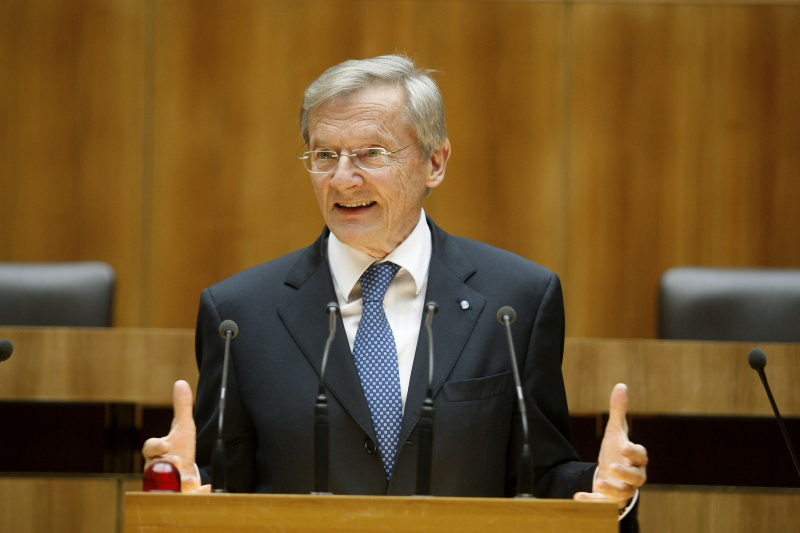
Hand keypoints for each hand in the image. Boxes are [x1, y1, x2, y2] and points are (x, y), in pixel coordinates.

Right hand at [142, 380, 209, 492]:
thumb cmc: (179, 447)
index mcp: (157, 452)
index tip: (165, 444)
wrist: (184, 470)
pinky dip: (194, 492)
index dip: (156, 446)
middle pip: (155, 468)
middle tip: (175, 460)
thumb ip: (181, 407)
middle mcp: (158, 468)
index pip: (150, 448)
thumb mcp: (183, 427)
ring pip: (165, 485)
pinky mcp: (178, 493)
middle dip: (165, 465)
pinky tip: (204, 488)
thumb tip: (180, 382)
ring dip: (177, 482)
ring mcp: (167, 482)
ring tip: (188, 481)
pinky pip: (182, 496)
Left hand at [574, 383, 647, 507]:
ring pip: (623, 493)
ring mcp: (623, 490)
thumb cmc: (617, 452)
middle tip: (612, 466)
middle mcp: (634, 477)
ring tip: (598, 482)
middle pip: (636, 477)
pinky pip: (604, 504)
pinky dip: (592, 501)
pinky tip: (578, 495)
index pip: (641, 456)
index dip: (634, 452)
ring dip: (611, 489)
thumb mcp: (615, 431)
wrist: (611, 475)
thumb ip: (618, 411)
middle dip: (625, 472)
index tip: (624, 446)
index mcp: (636, 459)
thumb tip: (621, 386)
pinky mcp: (610, 501)